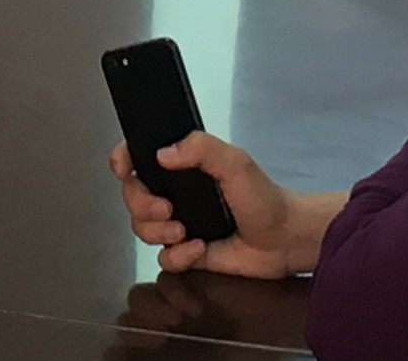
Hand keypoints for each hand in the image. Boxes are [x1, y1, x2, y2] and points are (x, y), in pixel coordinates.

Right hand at [108, 133, 314, 279]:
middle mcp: (174, 193)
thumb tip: (163, 154)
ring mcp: (178, 224)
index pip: (139, 157)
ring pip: (141, 228)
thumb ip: (202, 148)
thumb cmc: (263, 196)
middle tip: (167, 209)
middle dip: (141, 204)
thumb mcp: (235, 163)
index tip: (123, 167)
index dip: (123, 160)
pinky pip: (163, 258)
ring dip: (157, 231)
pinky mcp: (186, 253)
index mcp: (183, 165)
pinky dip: (177, 256)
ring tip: (185, 231)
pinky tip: (199, 250)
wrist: (284, 240)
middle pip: (132, 196)